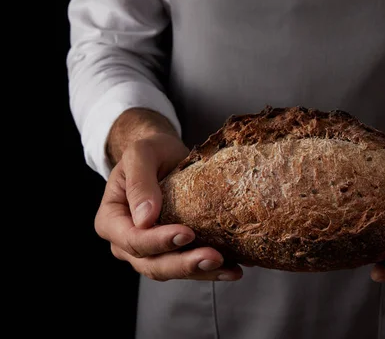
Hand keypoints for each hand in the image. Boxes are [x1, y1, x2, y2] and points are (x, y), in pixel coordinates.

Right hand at [94, 133, 242, 281]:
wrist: (165, 155)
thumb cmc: (151, 151)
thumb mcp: (141, 154)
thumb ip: (139, 181)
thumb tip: (145, 219)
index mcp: (111, 220)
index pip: (133, 239)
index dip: (159, 241)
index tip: (187, 233)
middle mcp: (126, 242)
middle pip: (152, 264)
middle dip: (185, 264)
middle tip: (214, 257)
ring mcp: (150, 251)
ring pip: (173, 270)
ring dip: (202, 272)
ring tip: (230, 269)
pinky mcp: (173, 252)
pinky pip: (189, 267)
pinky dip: (211, 270)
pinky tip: (233, 269)